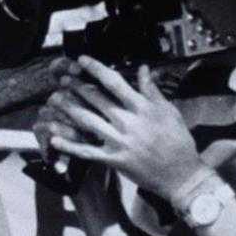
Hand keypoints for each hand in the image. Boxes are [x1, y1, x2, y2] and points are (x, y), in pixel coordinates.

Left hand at [47, 56, 204, 200]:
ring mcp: (119, 142)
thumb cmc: (178, 142)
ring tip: (54, 99)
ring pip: (87, 121)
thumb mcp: (169, 111)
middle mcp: (128, 123)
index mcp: (142, 108)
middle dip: (77, 86)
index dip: (96, 69)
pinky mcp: (114, 160)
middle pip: (96, 99)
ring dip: (69, 109)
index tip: (82, 60)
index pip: (114, 83)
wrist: (180, 175)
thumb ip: (153, 90)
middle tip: (63, 78)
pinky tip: (55, 139)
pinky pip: (88, 151)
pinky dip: (70, 146)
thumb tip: (144, 69)